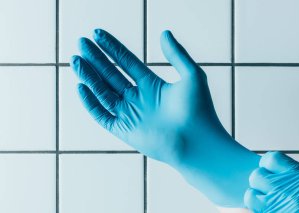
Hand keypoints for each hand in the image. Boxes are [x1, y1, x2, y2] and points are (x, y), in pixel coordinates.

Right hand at [71, 29, 259, 206]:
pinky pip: (102, 115)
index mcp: (152, 85)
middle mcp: (139, 99)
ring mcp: (131, 114)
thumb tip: (164, 32)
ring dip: (89, 76)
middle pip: (112, 75)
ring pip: (104, 92)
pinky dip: (91, 102)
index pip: (127, 62)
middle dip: (96, 59)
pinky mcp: (125, 130)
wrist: (198, 142)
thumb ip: (176, 54)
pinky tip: (81, 86)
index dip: (112, 48)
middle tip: (81, 42)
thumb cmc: (199, 110)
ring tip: (76, 58)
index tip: (97, 33)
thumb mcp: (191, 75)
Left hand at [244, 152, 298, 212]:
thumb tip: (284, 173)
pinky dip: (260, 211)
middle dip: (261, 181)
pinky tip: (270, 211)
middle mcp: (286, 190)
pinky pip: (255, 212)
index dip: (268, 164)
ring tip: (268, 202)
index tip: (270, 169)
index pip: (271, 159)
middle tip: (270, 188)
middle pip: (257, 176)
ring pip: (250, 196)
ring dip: (256, 198)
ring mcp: (277, 207)